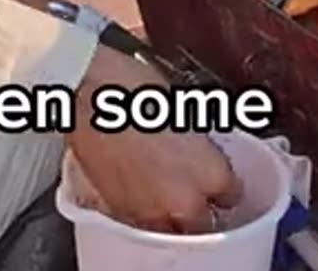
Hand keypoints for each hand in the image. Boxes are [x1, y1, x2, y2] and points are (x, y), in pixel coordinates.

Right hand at [66, 46, 241, 233]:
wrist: (85, 92)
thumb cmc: (132, 88)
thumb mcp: (182, 109)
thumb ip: (198, 144)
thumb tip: (198, 152)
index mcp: (211, 172)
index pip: (231, 195)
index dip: (222, 185)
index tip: (216, 179)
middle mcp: (184, 200)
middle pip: (202, 223)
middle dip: (198, 207)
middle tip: (189, 188)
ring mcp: (149, 211)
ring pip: (168, 229)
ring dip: (168, 214)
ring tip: (159, 190)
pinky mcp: (116, 213)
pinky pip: (137, 222)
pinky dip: (139, 210)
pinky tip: (135, 189)